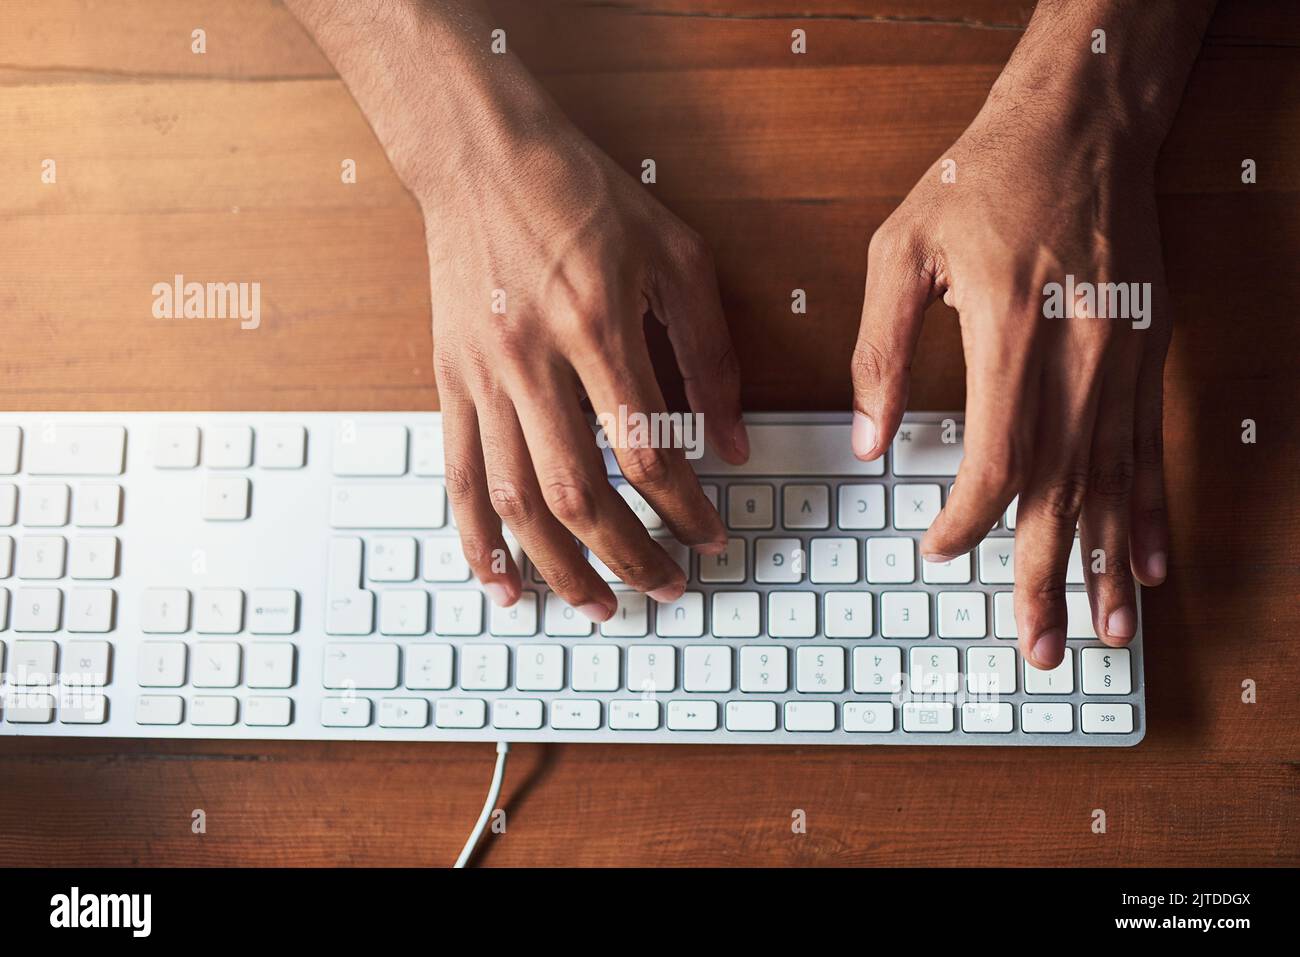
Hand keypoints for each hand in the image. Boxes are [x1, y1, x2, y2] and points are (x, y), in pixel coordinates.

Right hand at [425, 110, 745, 618]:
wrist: (482, 157)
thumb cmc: (582, 195)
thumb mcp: (674, 255)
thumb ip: (710, 354)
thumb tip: (734, 442)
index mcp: (596, 326)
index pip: (648, 451)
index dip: (686, 508)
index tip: (711, 535)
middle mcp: (532, 362)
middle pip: (580, 495)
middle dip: (629, 557)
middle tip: (665, 587)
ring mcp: (482, 378)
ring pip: (515, 502)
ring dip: (559, 568)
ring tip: (597, 605)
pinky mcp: (450, 383)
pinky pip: (458, 479)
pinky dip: (477, 541)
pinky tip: (501, 582)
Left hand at [849, 0, 1211, 667]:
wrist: (1080, 119)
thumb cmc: (983, 178)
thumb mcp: (901, 248)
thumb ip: (879, 352)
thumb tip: (870, 439)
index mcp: (1010, 331)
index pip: (996, 459)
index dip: (966, 519)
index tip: (935, 547)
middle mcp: (1080, 355)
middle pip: (1062, 491)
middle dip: (1044, 577)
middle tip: (1033, 647)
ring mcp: (1125, 357)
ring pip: (1112, 482)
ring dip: (1101, 563)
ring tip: (1096, 633)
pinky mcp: (1146, 352)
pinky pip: (1147, 448)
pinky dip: (1143, 510)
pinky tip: (1142, 563)